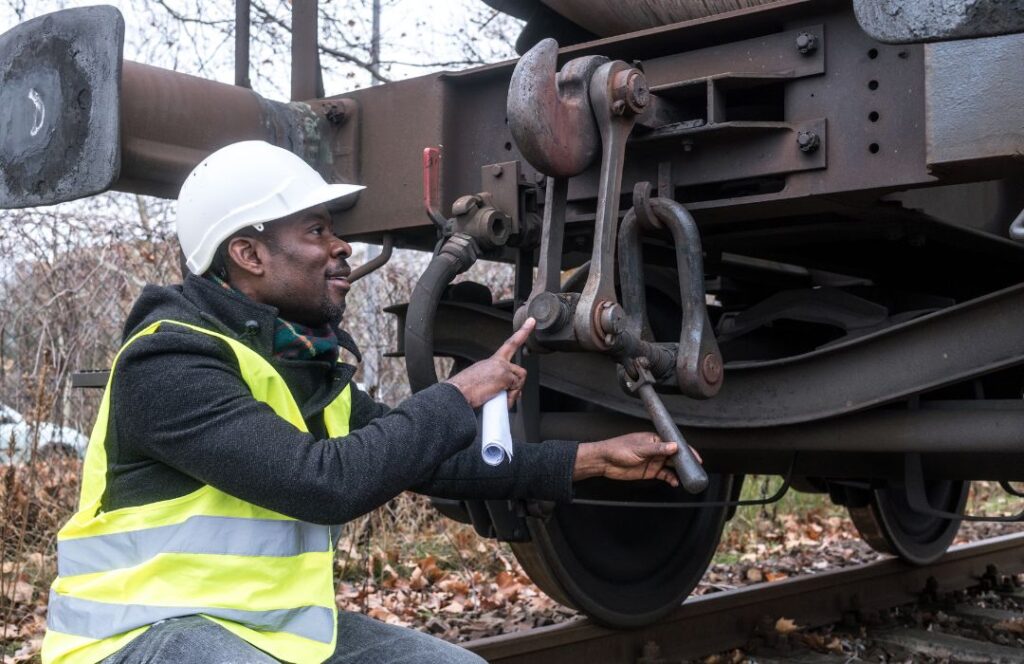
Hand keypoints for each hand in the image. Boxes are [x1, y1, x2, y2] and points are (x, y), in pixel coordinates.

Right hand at [445, 318, 535, 408]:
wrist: (457, 394)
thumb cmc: (465, 391)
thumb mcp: (482, 382)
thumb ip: (498, 382)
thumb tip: (509, 392)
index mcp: (491, 361)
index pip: (509, 344)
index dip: (522, 332)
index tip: (531, 321)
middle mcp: (497, 362)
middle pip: (519, 371)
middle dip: (516, 384)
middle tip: (503, 393)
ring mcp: (502, 368)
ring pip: (519, 381)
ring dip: (512, 393)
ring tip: (496, 397)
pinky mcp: (504, 376)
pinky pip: (515, 389)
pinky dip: (509, 398)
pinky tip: (497, 399)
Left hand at [573, 432, 690, 487]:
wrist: (604, 461)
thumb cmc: (618, 449)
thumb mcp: (639, 448)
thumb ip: (657, 449)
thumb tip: (674, 446)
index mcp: (655, 439)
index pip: (674, 443)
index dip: (686, 450)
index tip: (695, 457)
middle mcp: (656, 450)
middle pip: (676, 455)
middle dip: (686, 462)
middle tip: (696, 469)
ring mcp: (654, 461)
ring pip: (672, 466)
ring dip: (680, 471)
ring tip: (688, 477)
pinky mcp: (650, 471)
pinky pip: (664, 475)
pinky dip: (671, 479)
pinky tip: (675, 482)